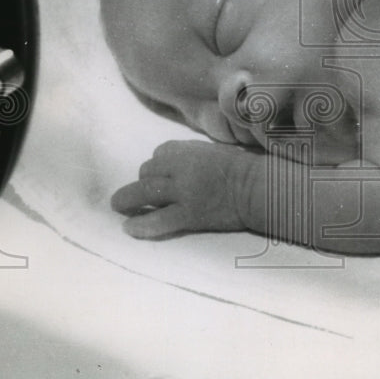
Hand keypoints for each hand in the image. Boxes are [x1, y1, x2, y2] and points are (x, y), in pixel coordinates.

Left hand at [110, 140, 260, 237]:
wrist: (260, 189)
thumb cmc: (247, 169)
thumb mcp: (218, 152)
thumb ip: (197, 156)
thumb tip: (181, 164)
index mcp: (190, 151)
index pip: (160, 153)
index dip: (157, 165)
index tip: (159, 174)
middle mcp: (182, 168)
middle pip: (147, 171)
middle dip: (142, 182)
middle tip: (135, 193)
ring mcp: (184, 192)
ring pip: (145, 193)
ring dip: (127, 200)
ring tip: (118, 207)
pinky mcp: (190, 214)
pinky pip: (159, 220)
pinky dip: (141, 224)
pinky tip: (128, 228)